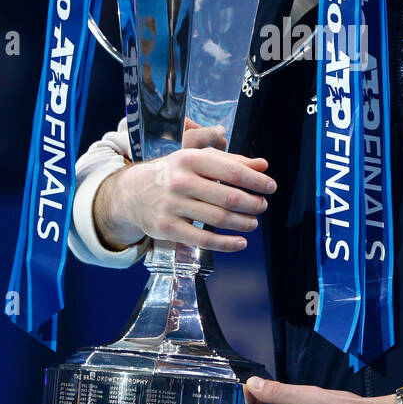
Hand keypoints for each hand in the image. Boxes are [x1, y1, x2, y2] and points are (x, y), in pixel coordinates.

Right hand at [94, 118, 275, 252]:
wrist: (132, 192)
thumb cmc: (173, 173)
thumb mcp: (197, 160)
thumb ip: (231, 161)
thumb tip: (263, 165)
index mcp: (190, 159)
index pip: (231, 170)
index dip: (255, 181)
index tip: (270, 187)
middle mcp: (180, 181)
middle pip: (228, 197)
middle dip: (252, 203)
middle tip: (262, 206)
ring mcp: (172, 206)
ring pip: (218, 218)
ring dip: (243, 223)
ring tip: (253, 223)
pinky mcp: (167, 228)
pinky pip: (203, 239)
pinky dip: (227, 243)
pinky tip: (240, 242)